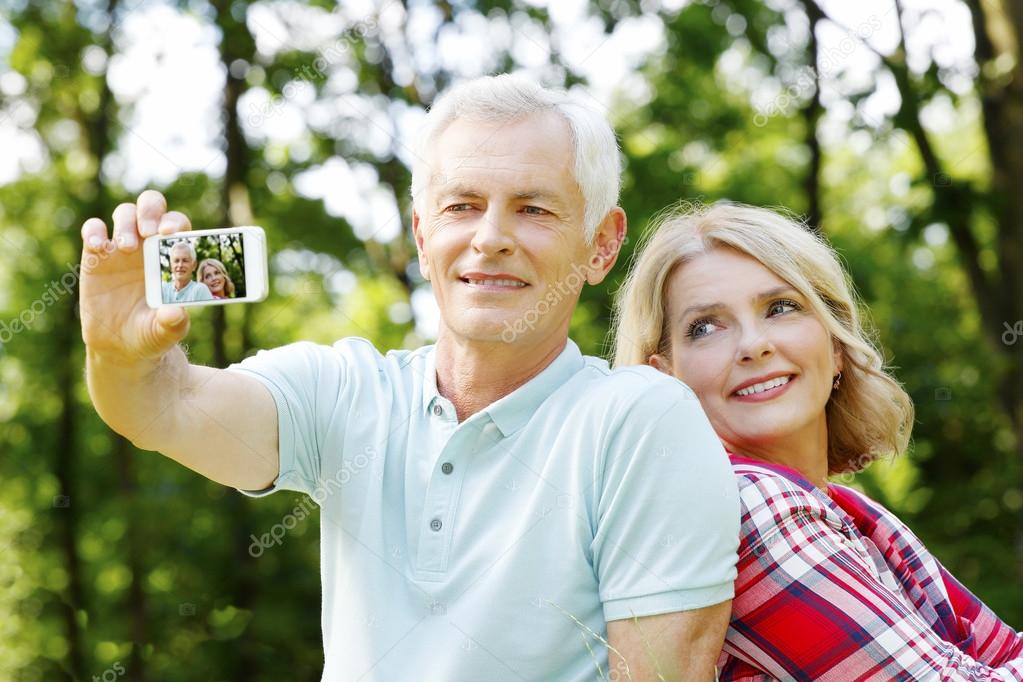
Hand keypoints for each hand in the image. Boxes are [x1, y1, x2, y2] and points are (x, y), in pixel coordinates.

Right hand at [79, 190, 193, 363]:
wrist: (121, 344)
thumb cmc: (152, 332)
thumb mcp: (164, 333)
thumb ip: (173, 324)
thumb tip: (176, 313)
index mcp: (172, 256)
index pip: (178, 225)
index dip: (175, 223)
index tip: (169, 234)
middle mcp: (149, 245)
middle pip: (152, 206)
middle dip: (151, 210)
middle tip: (149, 231)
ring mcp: (122, 247)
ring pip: (125, 212)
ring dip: (126, 223)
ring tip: (126, 248)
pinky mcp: (96, 255)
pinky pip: (93, 228)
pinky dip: (94, 231)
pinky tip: (98, 247)